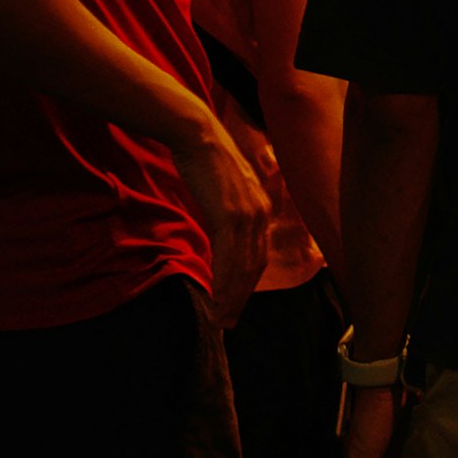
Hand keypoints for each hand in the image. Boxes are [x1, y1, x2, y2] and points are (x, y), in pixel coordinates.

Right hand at [166, 107, 276, 321]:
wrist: (197, 135)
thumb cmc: (205, 161)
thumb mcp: (225, 191)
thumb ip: (228, 214)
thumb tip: (222, 232)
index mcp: (261, 209)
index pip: (258, 257)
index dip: (247, 284)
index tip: (236, 304)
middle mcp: (261, 214)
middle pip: (253, 267)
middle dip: (241, 298)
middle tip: (229, 322)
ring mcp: (248, 215)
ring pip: (242, 267)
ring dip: (232, 297)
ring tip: (222, 319)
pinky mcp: (231, 214)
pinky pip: (229, 256)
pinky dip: (223, 281)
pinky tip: (217, 297)